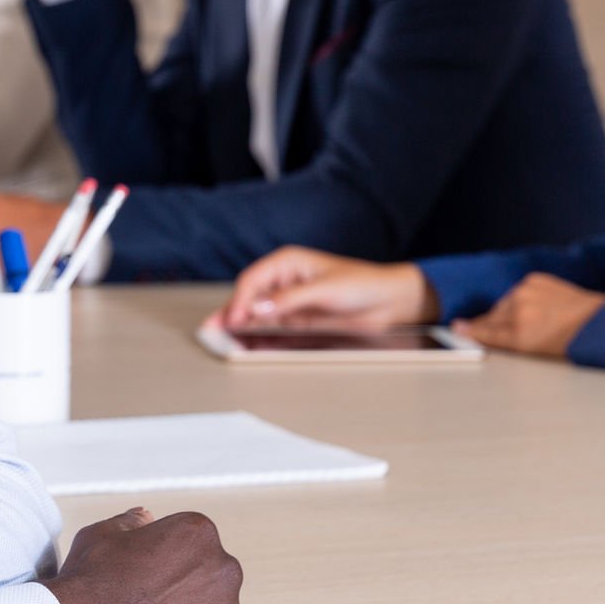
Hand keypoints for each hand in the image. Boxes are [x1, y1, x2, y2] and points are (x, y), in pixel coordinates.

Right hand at [44, 508, 241, 603]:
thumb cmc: (91, 584)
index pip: (192, 542)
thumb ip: (133, 522)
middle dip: (184, 587)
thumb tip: (144, 518)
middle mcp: (222, 569)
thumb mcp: (104, 534)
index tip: (147, 574)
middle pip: (208, 575)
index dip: (165, 558)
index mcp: (198, 533)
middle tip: (147, 601)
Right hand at [217, 247, 433, 331]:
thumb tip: (259, 308)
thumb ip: (289, 299)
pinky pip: (271, 326)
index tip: (233, 318)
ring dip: (241, 325)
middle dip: (233, 312)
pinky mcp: (297, 319)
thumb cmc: (362, 284)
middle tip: (216, 330)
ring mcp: (289, 301)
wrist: (388, 303)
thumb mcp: (324, 290)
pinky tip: (246, 341)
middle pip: (250, 296)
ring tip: (223, 339)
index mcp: (288, 263)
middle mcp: (284, 281)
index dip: (240, 299)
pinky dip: (257, 334)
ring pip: (256, 313)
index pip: (253, 280)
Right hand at [454, 272, 604, 358]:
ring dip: (508, 312)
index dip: (470, 331)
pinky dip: (522, 299)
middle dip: (492, 323)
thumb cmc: (570, 342)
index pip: (487, 332)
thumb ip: (501, 340)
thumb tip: (473, 331)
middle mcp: (519, 310)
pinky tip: (535, 309)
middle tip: (496, 332)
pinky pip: (519, 291)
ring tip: (527, 323)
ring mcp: (527, 292)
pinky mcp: (535, 279)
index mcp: (520, 334)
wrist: (599, 324)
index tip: (455, 328)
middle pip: (493, 316)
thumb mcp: (534, 352)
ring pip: (504, 303)